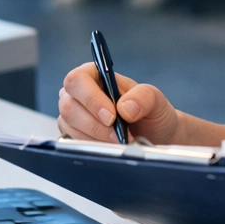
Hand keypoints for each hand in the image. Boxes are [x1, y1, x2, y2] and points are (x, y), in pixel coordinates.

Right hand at [57, 62, 181, 144]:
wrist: (152, 137)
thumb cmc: (149, 113)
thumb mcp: (155, 100)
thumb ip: (144, 96)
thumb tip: (124, 107)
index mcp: (94, 75)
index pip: (77, 80)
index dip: (91, 99)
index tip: (112, 117)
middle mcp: (77, 94)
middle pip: (69, 107)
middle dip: (96, 126)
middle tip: (119, 136)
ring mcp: (72, 116)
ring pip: (70, 127)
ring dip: (97, 138)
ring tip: (120, 141)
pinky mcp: (72, 135)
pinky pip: (73, 143)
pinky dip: (94, 148)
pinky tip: (110, 147)